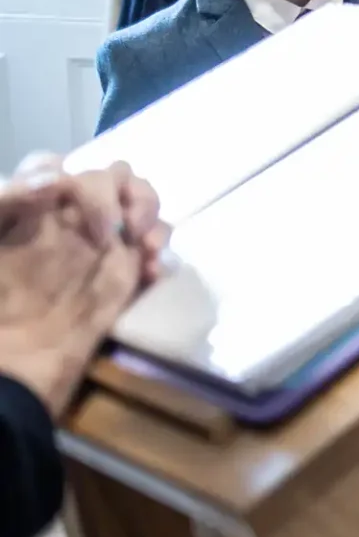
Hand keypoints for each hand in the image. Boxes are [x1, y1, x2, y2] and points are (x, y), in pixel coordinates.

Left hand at [0, 184, 143, 413]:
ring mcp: (101, 248)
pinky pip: (159, 250)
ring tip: (145, 247)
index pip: (54, 166)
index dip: (66, 175)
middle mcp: (67, 220)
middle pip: (111, 176)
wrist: (13, 370)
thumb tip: (57, 179)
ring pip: (141, 205)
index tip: (64, 201)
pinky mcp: (127, 277)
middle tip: (118, 229)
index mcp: (28, 209)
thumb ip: (11, 200)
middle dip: (125, 193)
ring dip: (151, 216)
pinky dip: (165, 254)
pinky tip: (154, 271)